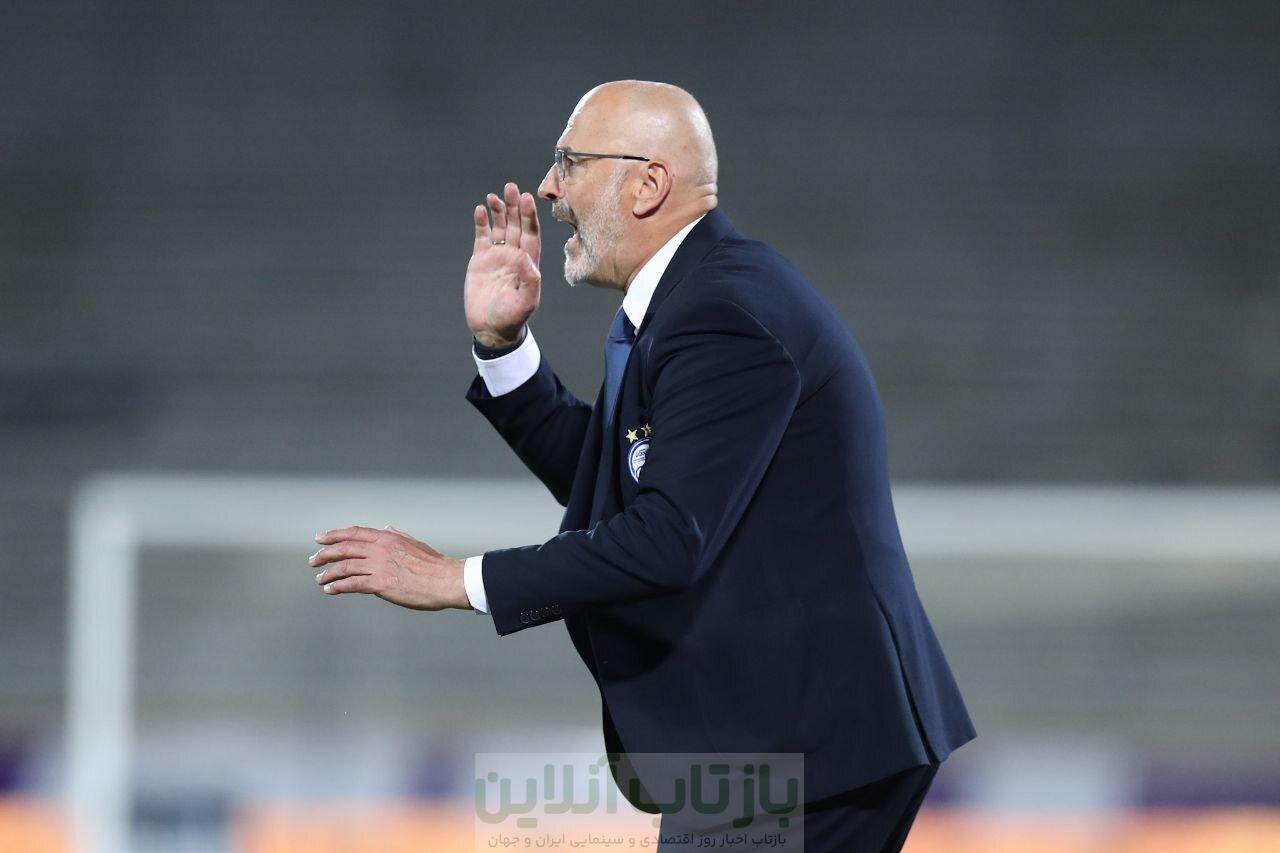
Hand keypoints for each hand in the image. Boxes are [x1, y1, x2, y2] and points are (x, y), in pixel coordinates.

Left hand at [309, 525, 468, 610]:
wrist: (446, 580)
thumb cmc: (435, 565)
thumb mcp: (415, 543)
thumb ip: (398, 535)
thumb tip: (387, 527)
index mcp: (388, 538)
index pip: (354, 533)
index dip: (334, 535)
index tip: (320, 539)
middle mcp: (380, 549)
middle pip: (344, 548)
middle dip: (325, 553)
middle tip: (313, 560)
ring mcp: (379, 566)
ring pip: (344, 566)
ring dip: (328, 573)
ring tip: (320, 579)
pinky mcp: (380, 583)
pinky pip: (352, 584)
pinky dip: (338, 586)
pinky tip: (330, 589)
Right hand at [465, 182, 541, 348]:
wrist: (491, 328)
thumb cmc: (512, 318)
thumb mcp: (525, 303)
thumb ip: (529, 281)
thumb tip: (527, 259)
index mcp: (528, 263)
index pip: (531, 234)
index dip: (529, 216)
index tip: (527, 199)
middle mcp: (514, 255)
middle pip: (516, 225)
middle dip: (514, 206)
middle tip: (511, 187)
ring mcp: (497, 256)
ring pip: (499, 227)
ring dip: (498, 211)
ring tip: (493, 196)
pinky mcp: (480, 260)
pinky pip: (482, 236)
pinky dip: (481, 223)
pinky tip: (479, 210)